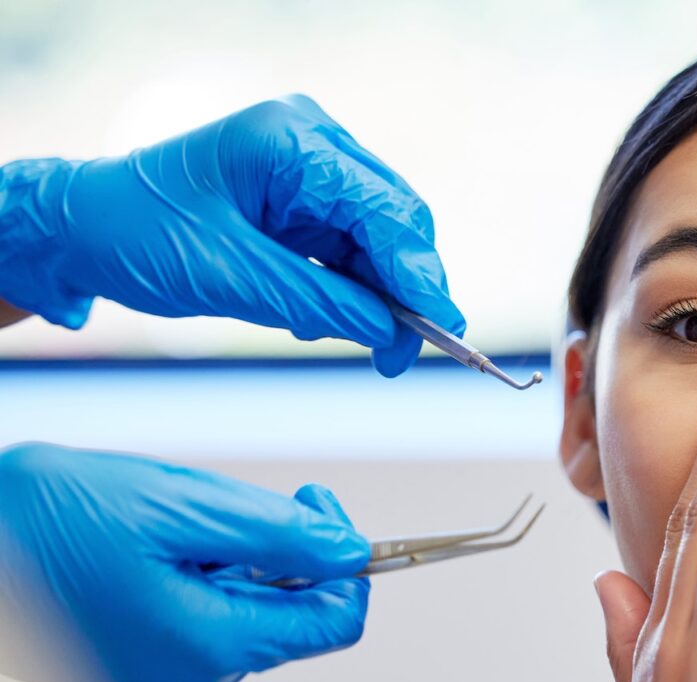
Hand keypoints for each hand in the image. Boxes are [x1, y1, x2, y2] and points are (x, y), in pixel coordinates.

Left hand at [0, 94, 461, 375]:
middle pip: (395, 221)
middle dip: (407, 290)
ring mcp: (310, 173)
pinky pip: (353, 251)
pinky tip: (339, 321)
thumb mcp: (231, 278)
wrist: (82, 231)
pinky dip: (355, 291)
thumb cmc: (134, 234)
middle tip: (406, 354)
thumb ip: (320, 302)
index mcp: (290, 142)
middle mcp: (311, 146)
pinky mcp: (305, 203)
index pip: (383, 209)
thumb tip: (391, 331)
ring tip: (376, 350)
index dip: (418, 271)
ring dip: (383, 297)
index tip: (444, 326)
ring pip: (382, 241)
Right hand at [0, 443, 369, 681]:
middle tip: (219, 505)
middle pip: (286, 619)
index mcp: (210, 649)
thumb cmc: (42, 518)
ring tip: (159, 533)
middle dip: (273, 556)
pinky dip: (189, 587)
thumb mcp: (180, 505)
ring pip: (239, 620)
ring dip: (227, 568)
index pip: (335, 624)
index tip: (317, 510)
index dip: (345, 562)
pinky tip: (138, 557)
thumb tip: (352, 552)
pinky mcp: (125, 680)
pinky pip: (193, 631)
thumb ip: (279, 533)